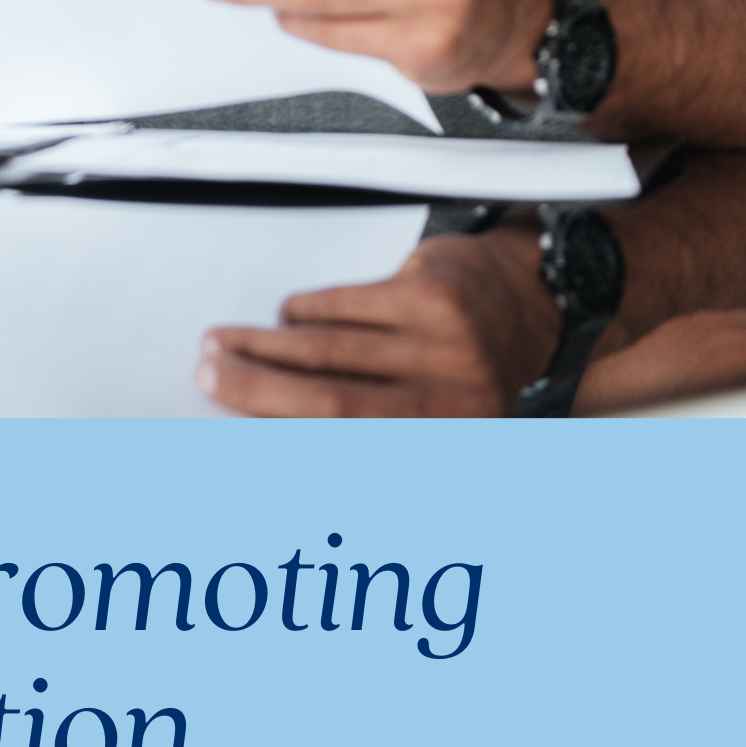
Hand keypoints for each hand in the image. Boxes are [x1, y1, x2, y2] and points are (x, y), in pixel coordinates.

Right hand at [198, 224, 558, 416]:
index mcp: (447, 448)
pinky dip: (302, 310)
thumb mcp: (432, 423)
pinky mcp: (434, 296)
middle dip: (252, 388)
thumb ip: (366, 431)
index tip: (226, 430)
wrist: (537, 307)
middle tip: (208, 372)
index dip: (280, 439)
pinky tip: (288, 315)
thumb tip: (267, 428)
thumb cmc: (470, 375)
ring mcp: (446, 349)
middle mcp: (455, 408)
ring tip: (224, 340)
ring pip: (326, 349)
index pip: (343, 450)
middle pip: (325, 404)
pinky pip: (341, 303)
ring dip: (262, 346)